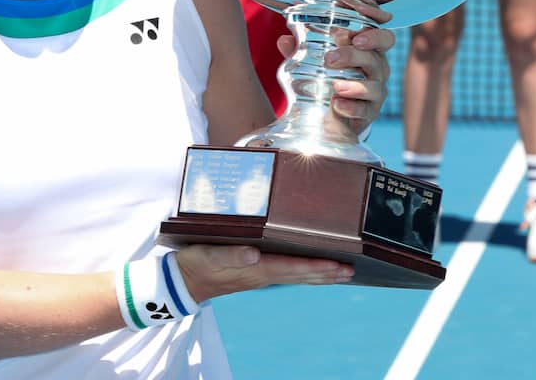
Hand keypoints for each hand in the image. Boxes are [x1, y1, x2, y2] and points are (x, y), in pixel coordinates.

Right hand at [174, 244, 354, 302]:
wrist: (183, 280)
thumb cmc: (196, 263)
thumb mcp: (210, 256)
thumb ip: (231, 255)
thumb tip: (254, 255)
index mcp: (256, 269)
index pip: (293, 268)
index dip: (316, 267)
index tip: (338, 266)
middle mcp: (262, 274)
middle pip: (301, 275)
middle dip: (326, 273)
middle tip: (351, 271)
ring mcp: (260, 276)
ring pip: (297, 276)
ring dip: (320, 276)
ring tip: (341, 274)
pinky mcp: (255, 273)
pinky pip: (288, 274)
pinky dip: (304, 272)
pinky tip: (311, 271)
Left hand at [274, 0, 393, 135]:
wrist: (329, 118)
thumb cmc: (326, 80)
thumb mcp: (311, 62)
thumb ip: (299, 51)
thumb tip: (284, 39)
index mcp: (366, 49)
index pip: (378, 29)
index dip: (374, 18)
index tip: (358, 14)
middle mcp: (376, 67)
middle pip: (380, 51)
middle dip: (364, 47)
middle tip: (340, 51)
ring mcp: (375, 91)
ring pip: (374, 84)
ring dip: (355, 84)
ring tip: (336, 85)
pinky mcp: (369, 113)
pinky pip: (365, 110)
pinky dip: (351, 107)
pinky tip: (337, 105)